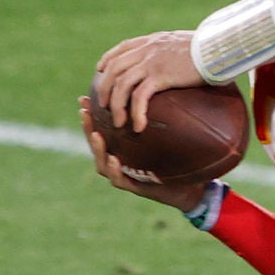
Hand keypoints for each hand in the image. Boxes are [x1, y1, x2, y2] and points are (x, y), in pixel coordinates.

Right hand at [78, 97, 210, 209]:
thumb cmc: (178, 159)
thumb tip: (159, 86)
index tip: (84, 99)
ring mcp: (125, 175)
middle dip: (88, 129)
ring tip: (97, 135)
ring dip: (98, 149)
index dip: (92, 115)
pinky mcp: (134, 187)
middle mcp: (120, 160)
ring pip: (102, 163)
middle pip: (97, 144)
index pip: (103, 129)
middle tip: (84, 113)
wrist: (189, 185)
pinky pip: (119, 180)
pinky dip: (114, 170)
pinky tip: (113, 159)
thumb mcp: (168, 134)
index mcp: (123, 147)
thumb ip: (159, 116)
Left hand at [93, 30, 202, 131]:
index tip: (100, 70)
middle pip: (114, 67)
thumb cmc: (212, 47)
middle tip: (104, 104)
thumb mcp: (187, 43)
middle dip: (105, 87)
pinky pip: (140, 96)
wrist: (218, 46)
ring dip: (116, 105)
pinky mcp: (160, 76)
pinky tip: (138, 126)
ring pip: (122, 84)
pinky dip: (136, 113)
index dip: (108, 59)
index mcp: (152, 41)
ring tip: (118, 122)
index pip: (122, 48)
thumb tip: (182, 59)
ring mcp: (151, 62)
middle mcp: (147, 50)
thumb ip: (176, 50)